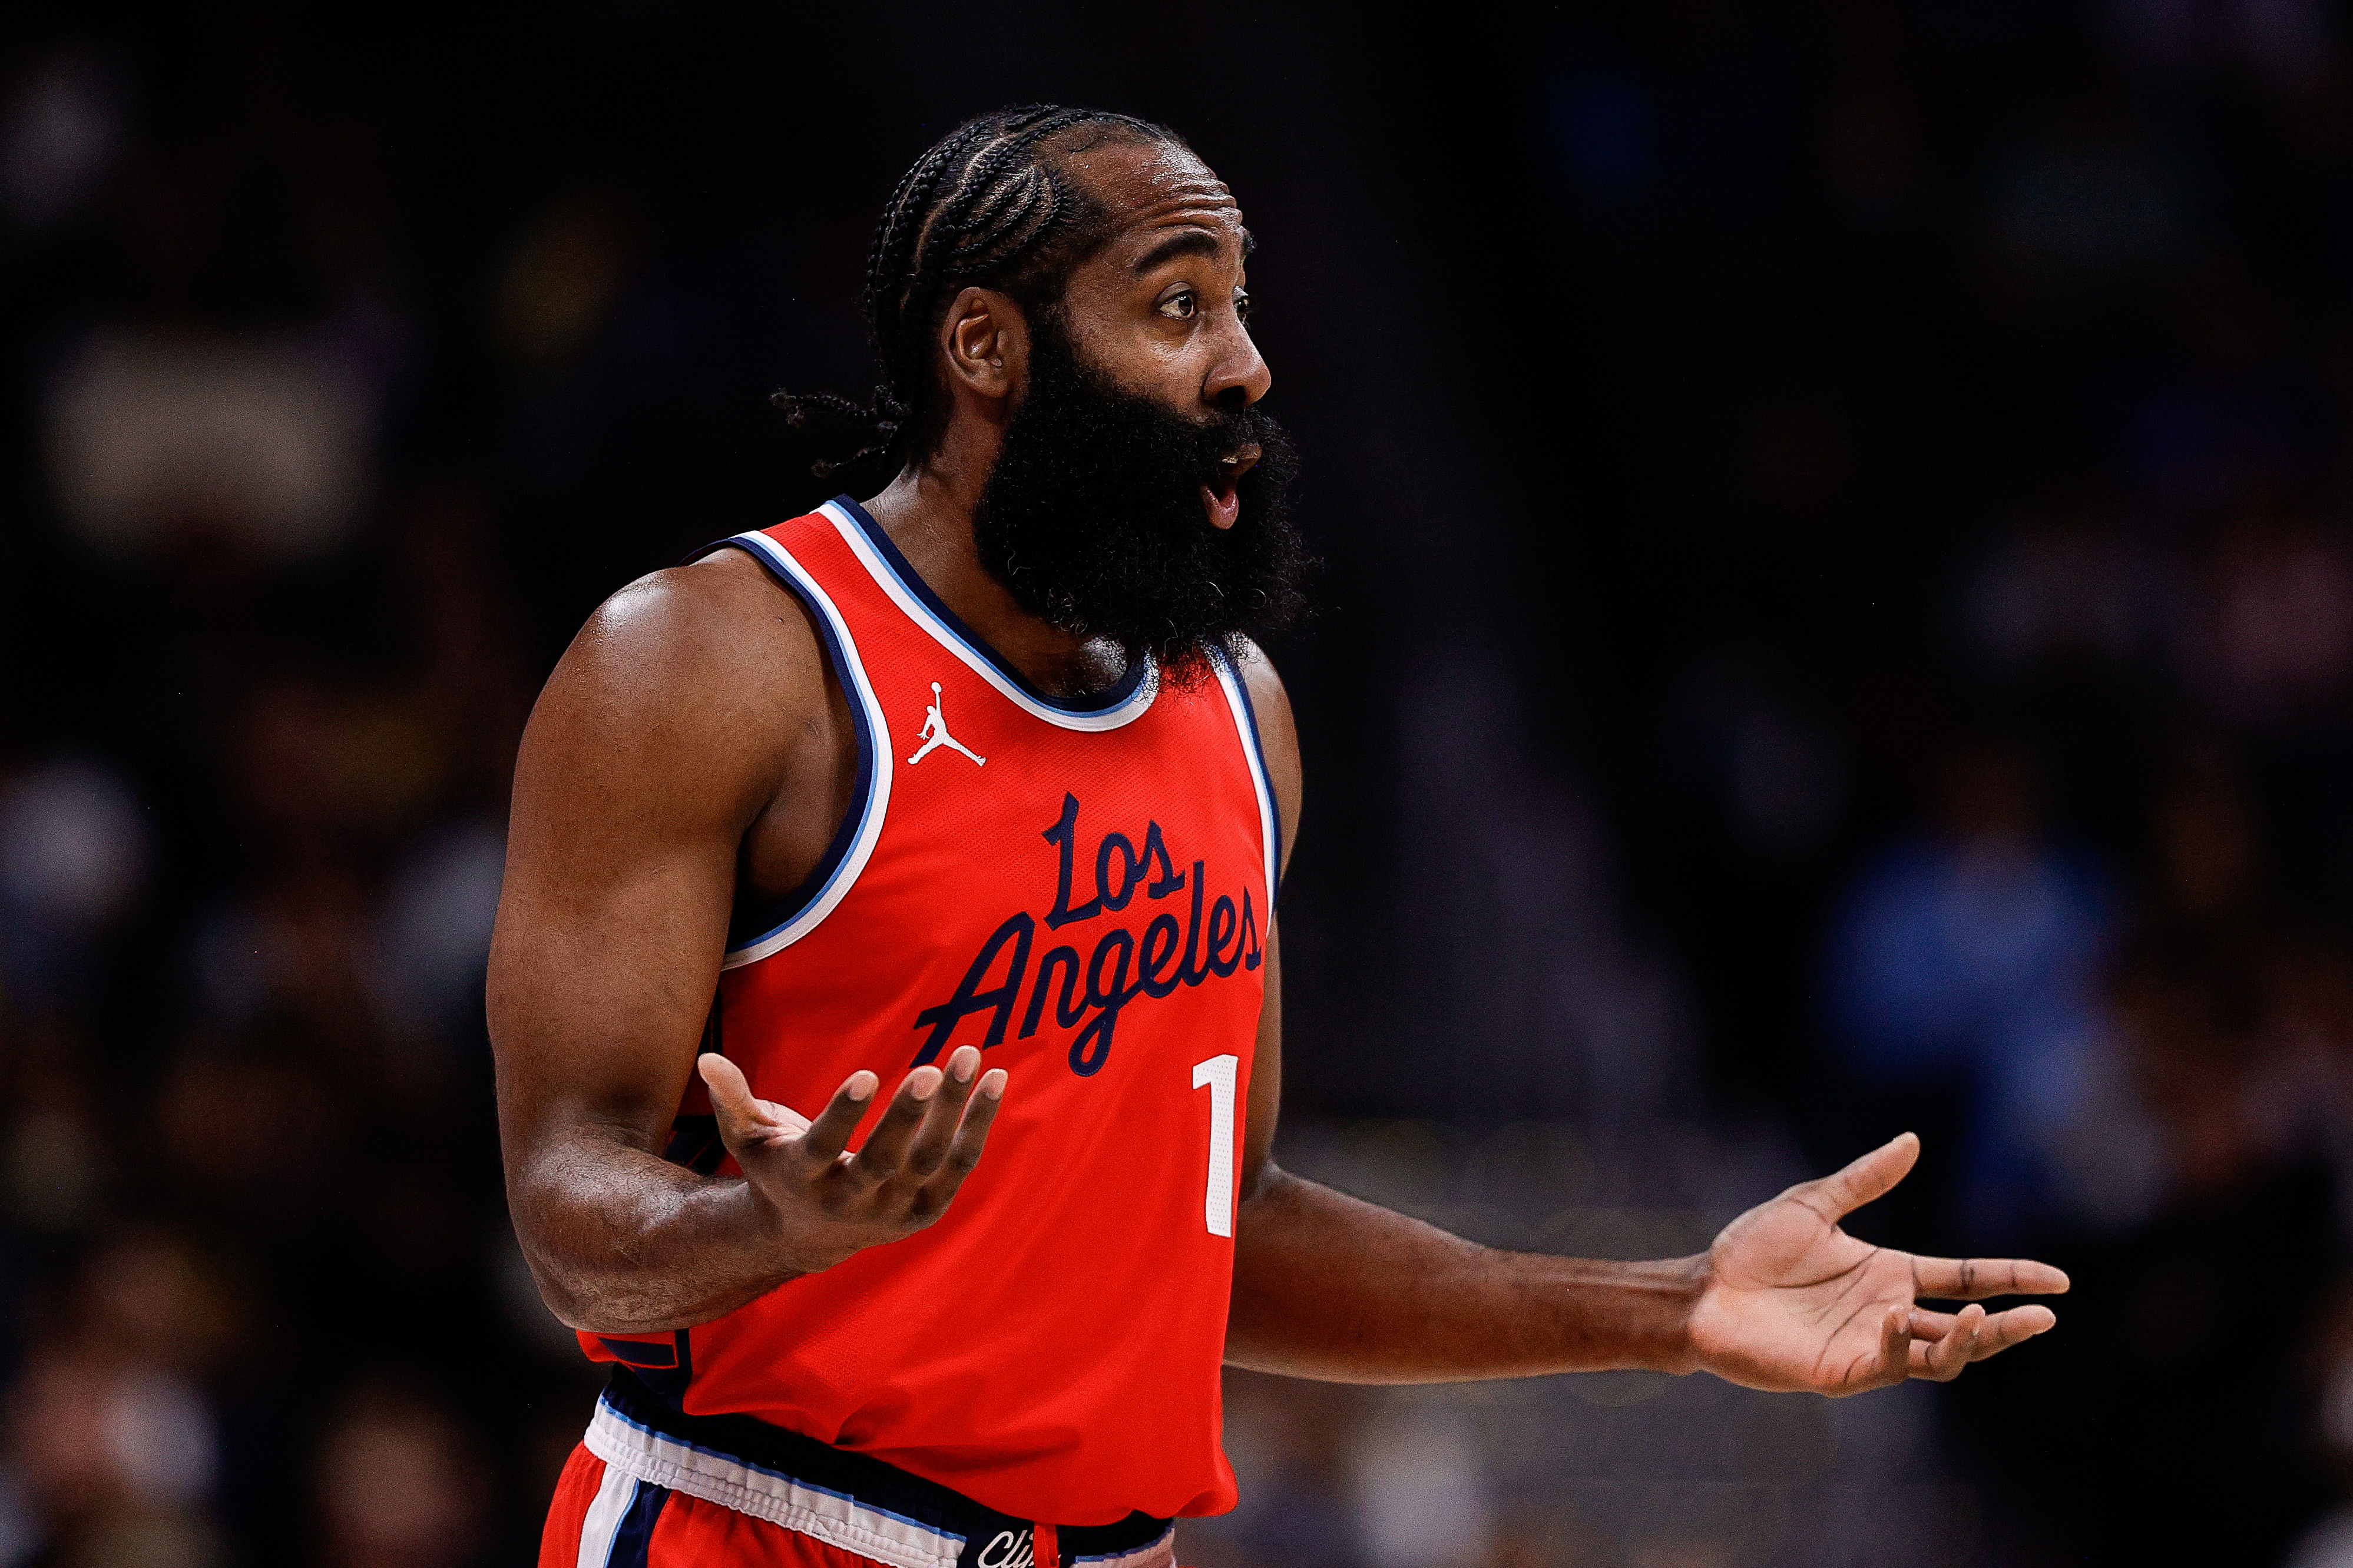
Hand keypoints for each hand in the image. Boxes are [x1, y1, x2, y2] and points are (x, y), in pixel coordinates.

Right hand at [697, 1045, 1007, 1274]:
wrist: (808, 1235)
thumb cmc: (778, 1168)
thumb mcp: (748, 1138)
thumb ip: (734, 1098)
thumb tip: (707, 1056)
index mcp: (804, 1180)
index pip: (826, 1147)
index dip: (846, 1113)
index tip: (868, 1073)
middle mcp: (851, 1202)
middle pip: (886, 1160)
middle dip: (909, 1113)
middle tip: (934, 1065)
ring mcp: (893, 1212)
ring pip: (930, 1160)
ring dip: (957, 1111)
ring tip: (974, 1057)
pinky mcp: (925, 1212)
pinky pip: (959, 1166)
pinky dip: (978, 1125)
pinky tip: (996, 1081)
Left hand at [1685, 1132, 2067, 1395]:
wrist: (1704, 1289)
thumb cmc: (1751, 1250)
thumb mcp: (1813, 1205)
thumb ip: (1865, 1179)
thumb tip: (1912, 1140)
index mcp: (1890, 1273)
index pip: (1965, 1277)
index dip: (2011, 1278)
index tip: (2058, 1280)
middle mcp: (1889, 1312)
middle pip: (1966, 1325)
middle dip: (2008, 1325)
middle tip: (2046, 1316)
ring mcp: (1869, 1345)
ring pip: (1941, 1356)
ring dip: (1967, 1340)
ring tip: (1982, 1317)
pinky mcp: (1843, 1371)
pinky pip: (1890, 1365)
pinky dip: (1904, 1343)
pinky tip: (1899, 1315)